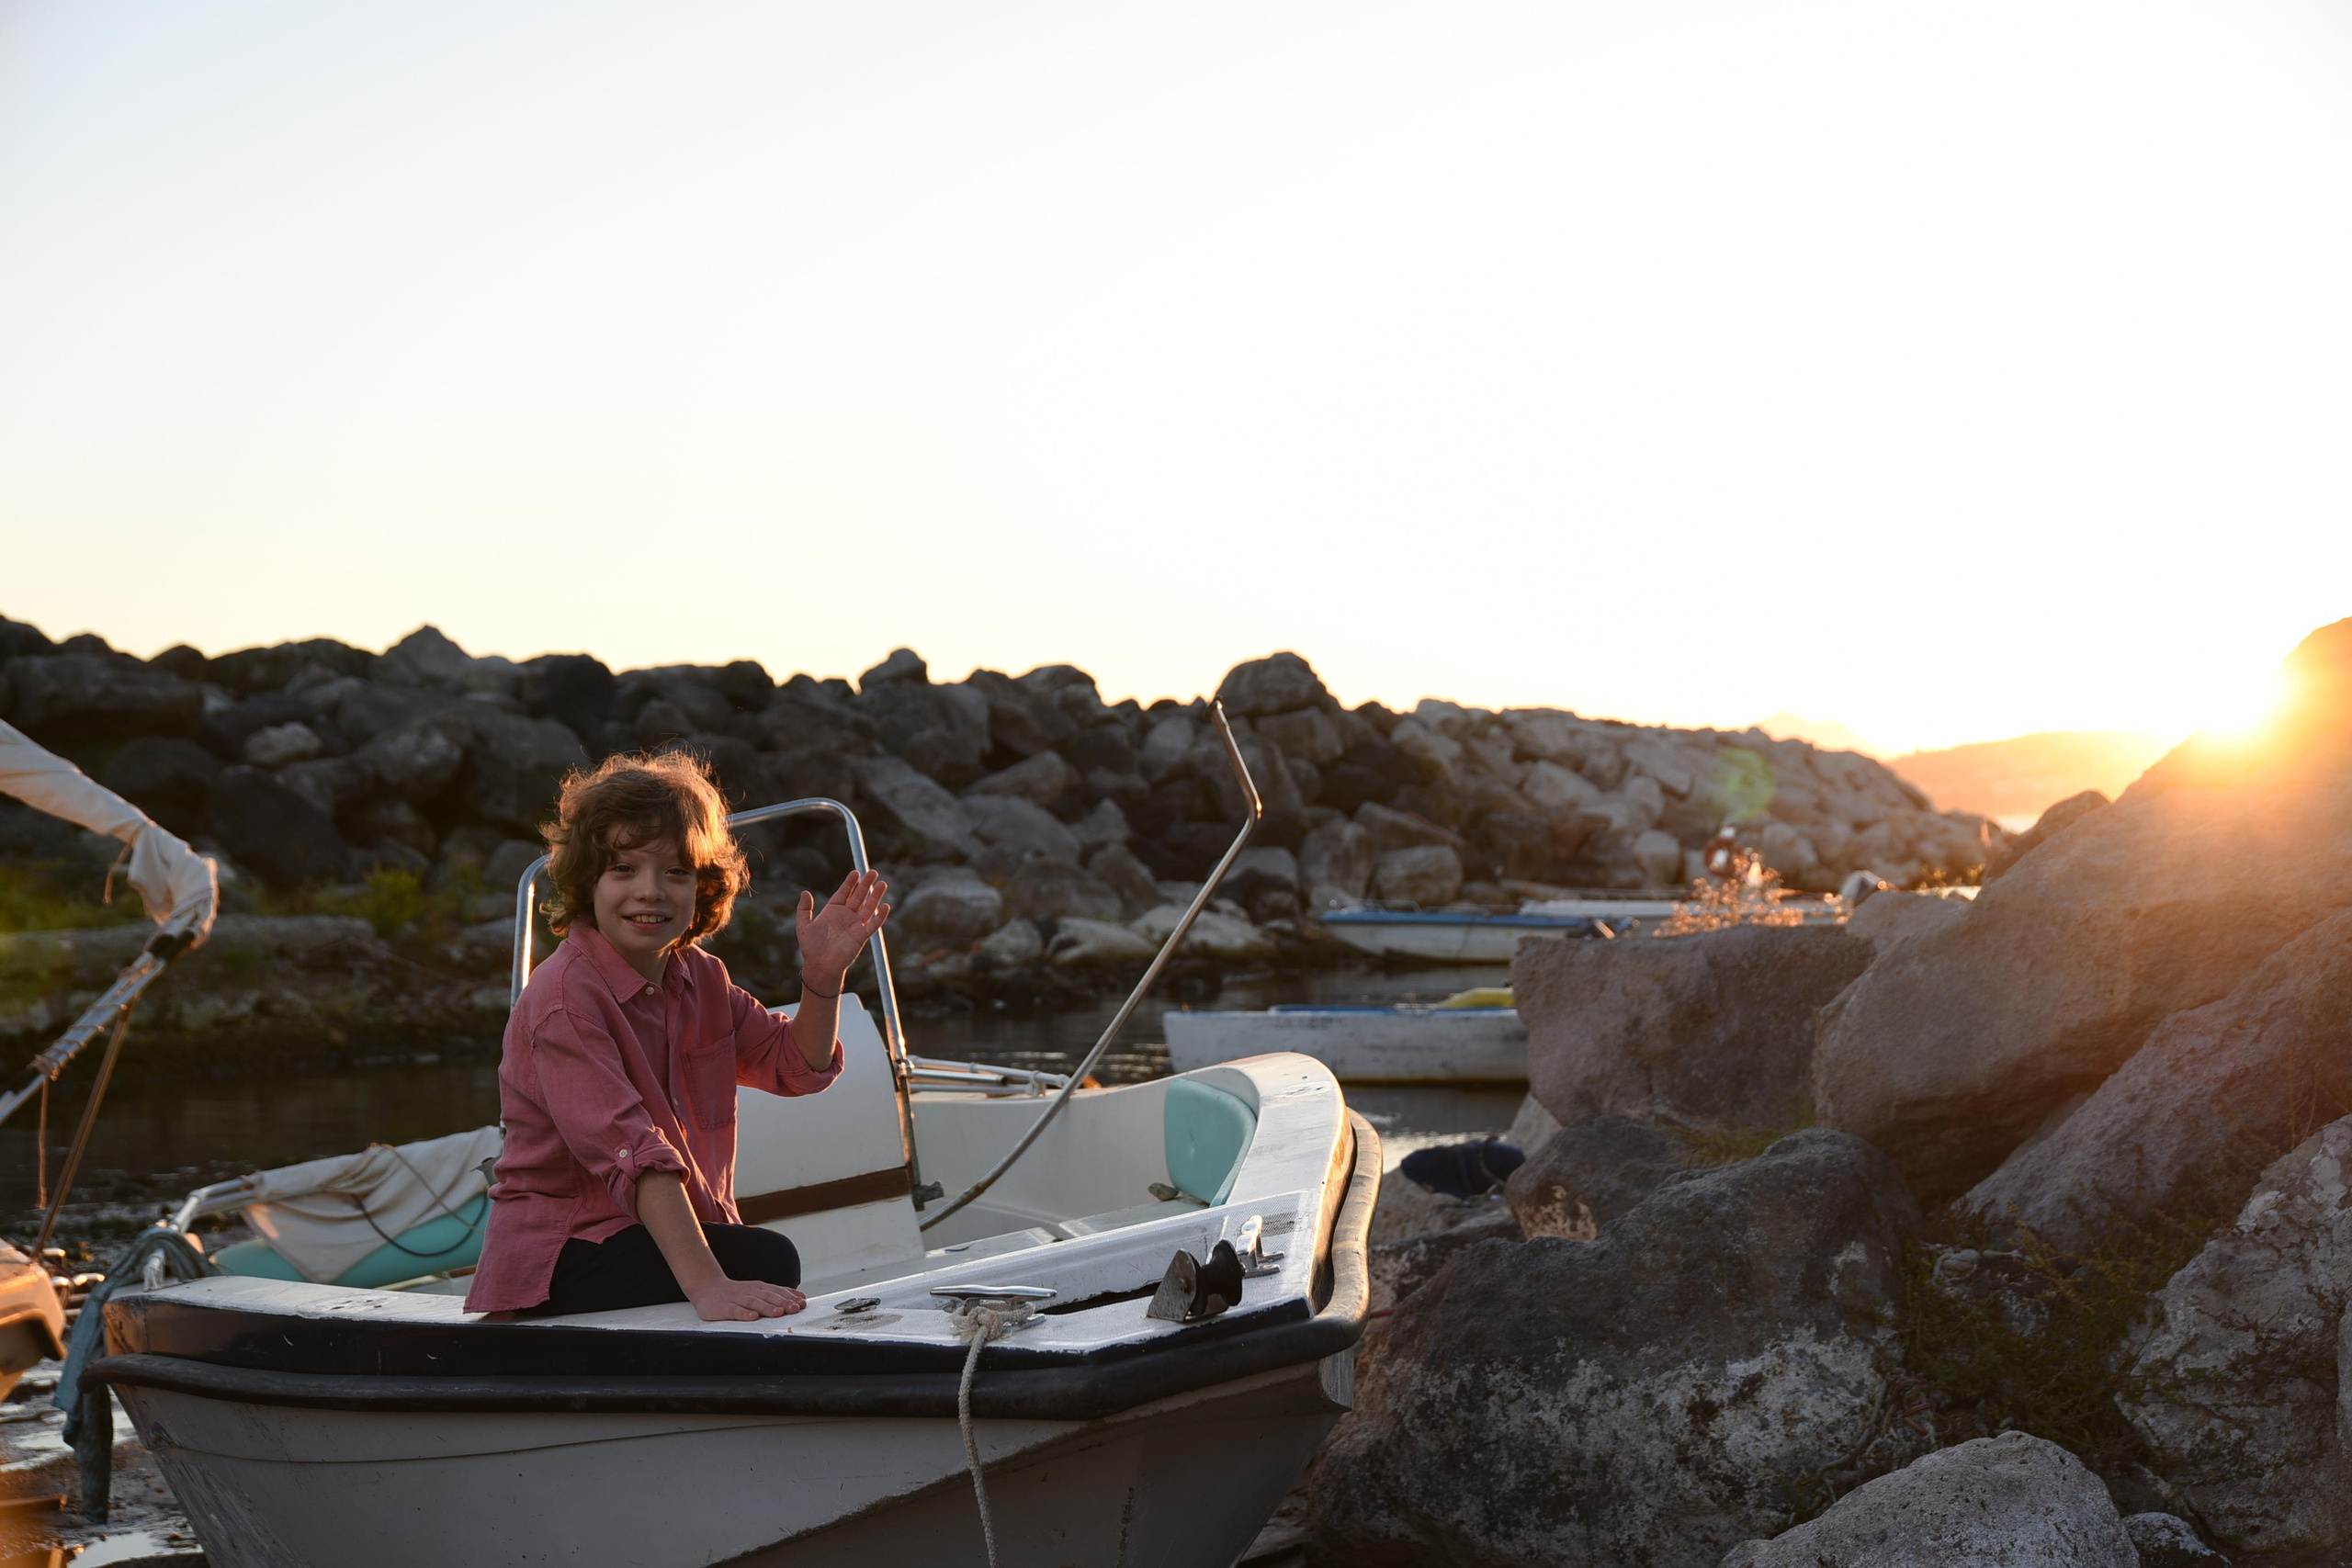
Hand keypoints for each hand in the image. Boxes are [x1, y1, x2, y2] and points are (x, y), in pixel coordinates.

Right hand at [688, 1277, 807, 1321]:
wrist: (707, 1287)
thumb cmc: (737, 1292)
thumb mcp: (758, 1290)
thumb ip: (777, 1294)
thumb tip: (801, 1297)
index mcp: (759, 1288)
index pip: (777, 1292)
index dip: (790, 1297)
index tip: (803, 1303)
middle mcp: (750, 1292)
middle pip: (769, 1297)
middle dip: (783, 1302)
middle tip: (796, 1309)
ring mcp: (737, 1299)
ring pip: (754, 1303)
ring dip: (767, 1308)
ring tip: (779, 1313)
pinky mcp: (724, 1307)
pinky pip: (735, 1310)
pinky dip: (744, 1313)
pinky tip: (753, 1317)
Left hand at [796, 870, 889, 989]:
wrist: (820, 966)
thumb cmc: (811, 947)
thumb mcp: (804, 926)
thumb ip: (804, 909)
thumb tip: (805, 892)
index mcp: (833, 911)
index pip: (844, 893)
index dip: (850, 883)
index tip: (856, 872)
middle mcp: (846, 916)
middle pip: (859, 896)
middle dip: (866, 884)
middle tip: (873, 872)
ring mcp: (855, 925)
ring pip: (868, 907)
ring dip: (876, 896)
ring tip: (883, 883)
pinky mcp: (862, 936)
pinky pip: (874, 925)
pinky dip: (880, 916)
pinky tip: (885, 906)